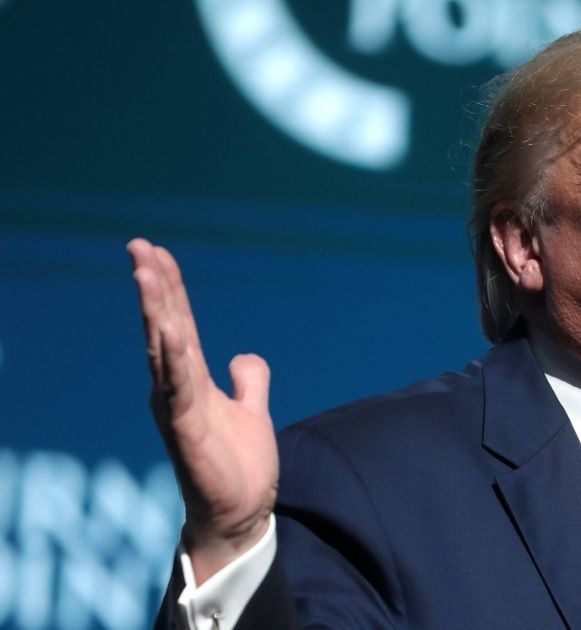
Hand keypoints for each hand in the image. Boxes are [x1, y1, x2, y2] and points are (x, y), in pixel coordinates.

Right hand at [128, 238, 277, 584]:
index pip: (179, 324)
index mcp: (191, 381)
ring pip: (165, 350)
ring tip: (147, 273)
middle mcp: (177, 390)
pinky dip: (176, 360)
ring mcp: (179, 409)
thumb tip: (244, 356)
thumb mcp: (252, 411)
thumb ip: (249, 381)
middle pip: (165, 328)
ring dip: (157, 312)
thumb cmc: (238, 465)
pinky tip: (173, 332)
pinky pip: (180, 389)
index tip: (157, 252)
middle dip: (154, 287)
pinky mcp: (187, 431)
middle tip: (140, 247)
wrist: (240, 513)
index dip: (170, 289)